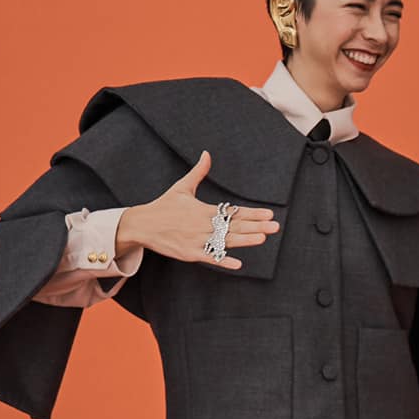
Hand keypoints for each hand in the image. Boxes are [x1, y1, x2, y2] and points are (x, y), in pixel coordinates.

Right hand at [115, 152, 279, 269]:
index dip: (252, 213)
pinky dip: (223, 261)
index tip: (269, 214)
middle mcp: (203, 224)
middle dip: (256, 226)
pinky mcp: (189, 253)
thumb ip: (198, 172)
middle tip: (275, 227)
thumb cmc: (164, 206)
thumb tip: (207, 153)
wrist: (142, 224)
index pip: (233, 212)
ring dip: (245, 240)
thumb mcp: (182, 187)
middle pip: (234, 226)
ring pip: (225, 241)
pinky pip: (210, 257)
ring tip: (262, 238)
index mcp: (204, 209)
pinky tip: (238, 264)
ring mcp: (197, 239)